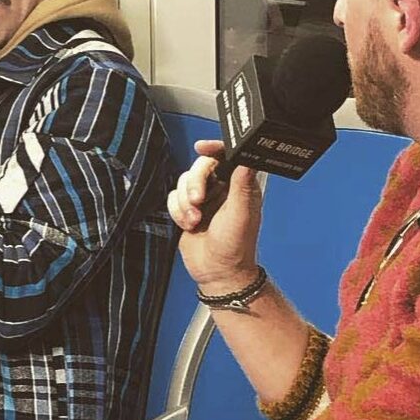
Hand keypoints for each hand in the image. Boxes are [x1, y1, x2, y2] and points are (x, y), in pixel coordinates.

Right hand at [168, 139, 261, 293]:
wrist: (216, 272)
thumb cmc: (235, 247)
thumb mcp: (241, 214)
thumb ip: (242, 185)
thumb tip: (247, 159)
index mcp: (239, 185)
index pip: (226, 156)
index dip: (213, 148)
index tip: (202, 147)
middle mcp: (221, 189)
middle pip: (199, 167)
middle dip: (194, 183)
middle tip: (198, 201)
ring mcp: (203, 200)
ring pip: (183, 182)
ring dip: (185, 203)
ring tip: (196, 220)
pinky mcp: (187, 210)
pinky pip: (173, 198)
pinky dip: (177, 212)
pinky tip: (189, 225)